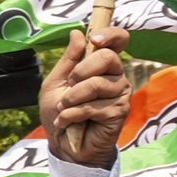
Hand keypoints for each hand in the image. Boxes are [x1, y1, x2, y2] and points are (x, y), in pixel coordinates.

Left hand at [43, 24, 132, 166]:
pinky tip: (68, 121)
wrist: (63, 143)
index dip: (111, 35)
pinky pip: (94, 107)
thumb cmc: (61, 110)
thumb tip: (77, 33)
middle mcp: (116, 75)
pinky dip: (73, 114)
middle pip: (108, 58)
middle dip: (80, 72)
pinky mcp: (120, 112)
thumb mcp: (56, 82)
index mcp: (102, 64)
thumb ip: (68, 60)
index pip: (119, 40)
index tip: (95, 40)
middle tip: (69, 86)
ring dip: (72, 98)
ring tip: (64, 108)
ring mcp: (121, 93)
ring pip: (97, 84)